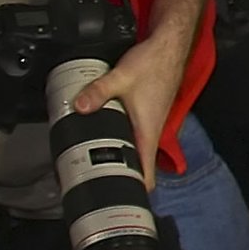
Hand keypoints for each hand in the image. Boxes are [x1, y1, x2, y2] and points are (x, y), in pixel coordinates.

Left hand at [70, 35, 191, 187]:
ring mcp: (149, 123)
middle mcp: (151, 132)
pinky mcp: (145, 114)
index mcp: (148, 132)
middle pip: (138, 167)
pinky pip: (133, 135)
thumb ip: (99, 92)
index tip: (117, 203)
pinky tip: (103, 135)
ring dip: (118, 158)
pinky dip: (120, 140)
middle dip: (119, 178)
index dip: (134, 192)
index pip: (147, 175)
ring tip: (93, 164)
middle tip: (92, 185)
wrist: (169, 46)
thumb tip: (79, 106)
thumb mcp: (122, 77)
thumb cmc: (154, 64)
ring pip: (134, 150)